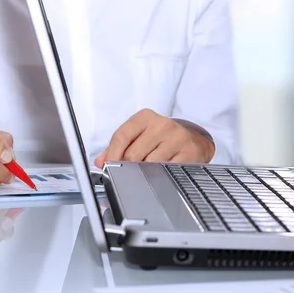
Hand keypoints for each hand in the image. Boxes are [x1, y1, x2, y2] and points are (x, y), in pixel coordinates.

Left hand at [94, 109, 214, 167]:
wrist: (193, 141)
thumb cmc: (162, 139)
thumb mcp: (140, 136)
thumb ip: (118, 147)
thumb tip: (100, 161)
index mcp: (145, 117)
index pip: (121, 136)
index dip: (112, 154)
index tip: (108, 167)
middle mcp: (162, 124)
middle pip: (134, 153)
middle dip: (127, 167)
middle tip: (128, 173)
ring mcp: (177, 138)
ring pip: (149, 164)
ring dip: (144, 173)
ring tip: (147, 172)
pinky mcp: (188, 152)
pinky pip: (166, 170)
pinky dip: (159, 175)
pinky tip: (160, 173)